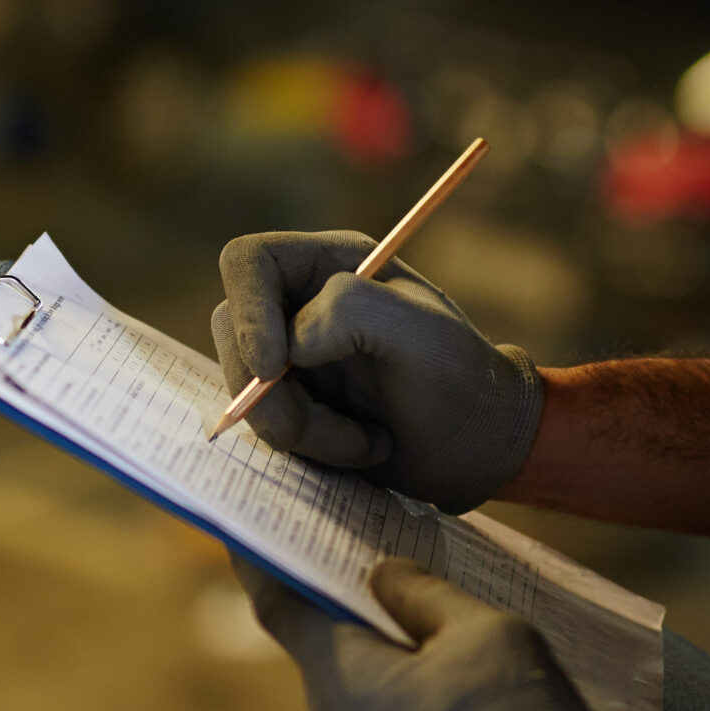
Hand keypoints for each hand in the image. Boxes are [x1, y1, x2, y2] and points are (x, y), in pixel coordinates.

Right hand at [211, 230, 544, 513]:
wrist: (477, 445)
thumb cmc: (459, 375)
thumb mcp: (420, 331)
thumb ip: (351, 310)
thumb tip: (287, 345)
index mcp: (331, 263)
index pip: (248, 262)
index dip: (248, 312)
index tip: (274, 368)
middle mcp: (300, 303)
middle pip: (232, 333)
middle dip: (272, 393)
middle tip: (320, 426)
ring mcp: (291, 357)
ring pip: (244, 391)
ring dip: (300, 429)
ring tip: (366, 440)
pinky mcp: (291, 404)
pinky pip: (264, 427)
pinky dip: (310, 448)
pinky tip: (363, 446)